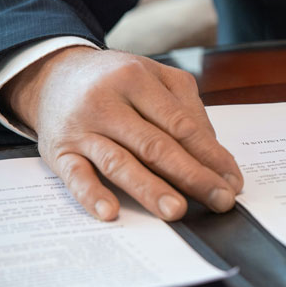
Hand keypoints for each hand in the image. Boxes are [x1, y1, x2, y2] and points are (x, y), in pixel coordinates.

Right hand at [0, 47, 242, 220]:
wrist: (53, 75)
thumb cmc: (115, 80)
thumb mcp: (153, 76)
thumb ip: (185, 108)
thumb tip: (212, 152)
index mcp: (136, 79)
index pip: (181, 124)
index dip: (210, 154)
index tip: (232, 180)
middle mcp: (107, 102)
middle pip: (156, 145)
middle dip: (192, 176)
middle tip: (220, 201)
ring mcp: (81, 128)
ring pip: (119, 162)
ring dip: (149, 188)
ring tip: (176, 210)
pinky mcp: (57, 151)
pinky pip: (75, 176)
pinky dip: (91, 194)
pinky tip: (110, 212)